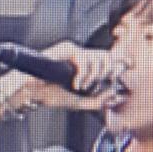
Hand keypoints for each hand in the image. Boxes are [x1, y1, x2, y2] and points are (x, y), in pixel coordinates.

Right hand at [0, 41, 126, 113]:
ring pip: (97, 58)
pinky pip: (84, 59)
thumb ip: (98, 101)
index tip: (119, 74)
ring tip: (82, 86)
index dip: (118, 65)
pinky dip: (83, 74)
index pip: (108, 60)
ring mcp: (74, 51)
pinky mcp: (67, 49)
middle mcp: (81, 56)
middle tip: (95, 84)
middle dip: (106, 73)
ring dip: (92, 76)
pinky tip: (76, 82)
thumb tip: (113, 95)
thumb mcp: (80, 102)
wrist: (33, 92)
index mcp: (85, 67)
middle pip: (107, 56)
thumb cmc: (51, 94)